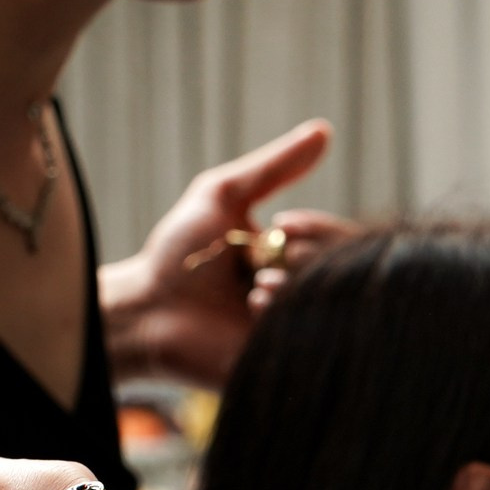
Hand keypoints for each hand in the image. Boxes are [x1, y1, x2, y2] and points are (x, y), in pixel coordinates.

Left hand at [99, 120, 355, 387]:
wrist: (146, 312)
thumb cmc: (177, 256)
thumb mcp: (224, 196)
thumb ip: (274, 167)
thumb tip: (324, 130)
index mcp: (295, 259)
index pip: (342, 241)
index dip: (319, 229)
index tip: (282, 224)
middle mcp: (304, 293)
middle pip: (341, 269)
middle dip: (301, 259)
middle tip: (258, 265)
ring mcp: (299, 327)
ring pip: (330, 300)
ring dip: (289, 287)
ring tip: (252, 293)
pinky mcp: (292, 359)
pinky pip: (318, 335)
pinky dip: (285, 314)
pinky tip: (251, 313)